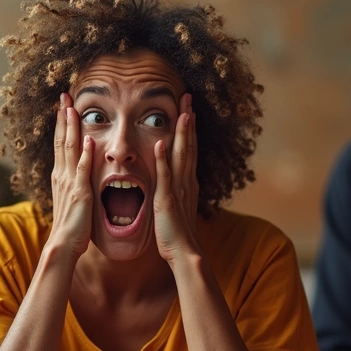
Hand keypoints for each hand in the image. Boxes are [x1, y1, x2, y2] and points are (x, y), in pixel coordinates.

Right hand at [48, 93, 93, 257]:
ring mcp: (69, 182)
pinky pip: (81, 169)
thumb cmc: (71, 225)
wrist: (64, 244)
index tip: (64, 106)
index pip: (60, 143)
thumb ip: (74, 183)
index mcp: (61, 176)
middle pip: (61, 139)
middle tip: (64, 96)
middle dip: (63, 116)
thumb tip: (78, 173)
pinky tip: (86, 139)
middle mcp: (62, 175)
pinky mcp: (79, 192)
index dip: (61, 123)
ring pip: (68, 148)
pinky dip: (84, 153)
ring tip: (71, 108)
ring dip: (70, 127)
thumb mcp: (71, 199)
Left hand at [153, 93, 198, 262]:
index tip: (188, 108)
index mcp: (186, 182)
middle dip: (189, 121)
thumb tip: (173, 180)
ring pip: (182, 155)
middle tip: (188, 98)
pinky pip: (166, 177)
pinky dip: (164, 160)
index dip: (189, 128)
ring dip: (182, 133)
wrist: (184, 252)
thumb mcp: (176, 205)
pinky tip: (162, 144)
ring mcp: (178, 189)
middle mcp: (185, 181)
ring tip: (183, 112)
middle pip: (189, 145)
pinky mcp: (167, 200)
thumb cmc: (177, 232)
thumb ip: (174, 189)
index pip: (189, 149)